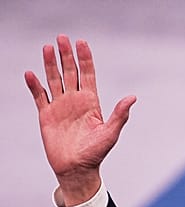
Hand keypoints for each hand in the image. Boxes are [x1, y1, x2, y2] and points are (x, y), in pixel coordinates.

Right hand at [25, 35, 135, 205]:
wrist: (77, 169)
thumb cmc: (96, 152)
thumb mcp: (111, 132)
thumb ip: (120, 114)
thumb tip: (133, 98)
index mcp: (91, 102)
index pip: (88, 75)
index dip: (85, 59)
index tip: (82, 43)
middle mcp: (75, 101)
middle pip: (70, 72)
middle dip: (66, 55)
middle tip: (62, 38)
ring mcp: (60, 106)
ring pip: (54, 80)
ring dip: (50, 64)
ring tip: (47, 47)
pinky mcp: (46, 115)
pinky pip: (39, 97)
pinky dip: (34, 85)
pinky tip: (30, 74)